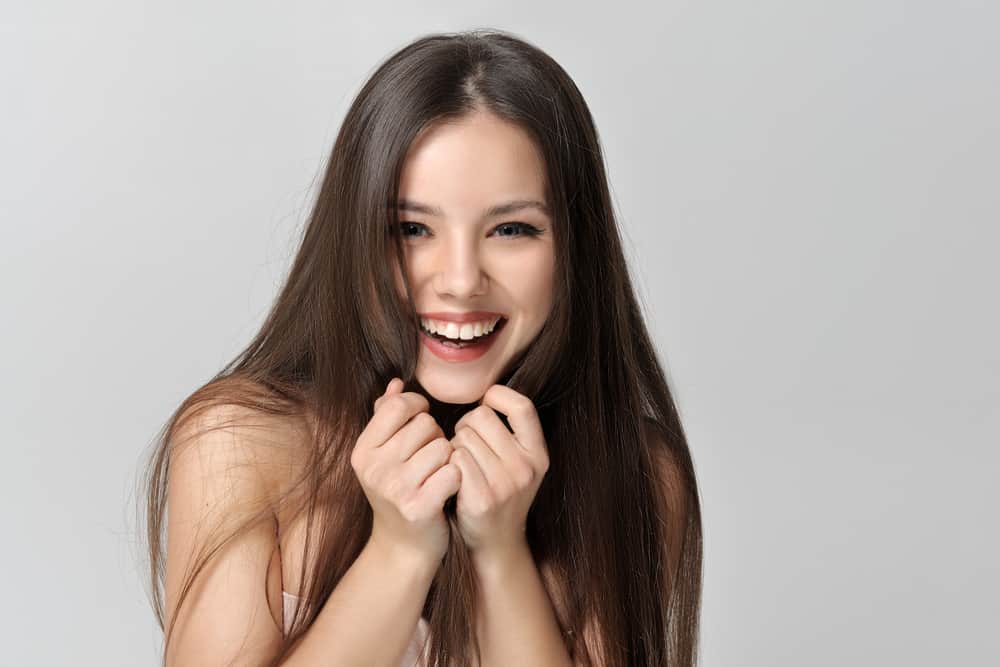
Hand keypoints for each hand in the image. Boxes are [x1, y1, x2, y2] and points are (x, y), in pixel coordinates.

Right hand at [352, 378, 459, 567]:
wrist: (403, 549)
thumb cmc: (399, 494)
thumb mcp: (384, 457)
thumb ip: (386, 418)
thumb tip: (395, 383)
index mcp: (363, 451)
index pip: (398, 405)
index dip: (418, 408)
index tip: (422, 422)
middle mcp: (374, 469)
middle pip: (424, 424)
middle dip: (435, 436)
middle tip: (431, 458)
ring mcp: (395, 489)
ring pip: (442, 446)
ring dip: (448, 458)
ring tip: (438, 474)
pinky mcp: (419, 507)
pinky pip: (453, 471)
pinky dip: (456, 478)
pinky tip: (448, 489)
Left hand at [447, 384, 549, 558]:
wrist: (497, 542)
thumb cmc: (501, 491)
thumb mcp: (521, 462)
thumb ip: (510, 430)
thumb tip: (487, 389)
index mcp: (538, 453)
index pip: (522, 406)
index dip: (498, 397)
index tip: (486, 404)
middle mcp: (526, 467)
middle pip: (482, 416)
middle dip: (467, 424)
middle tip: (466, 443)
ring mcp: (506, 484)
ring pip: (463, 437)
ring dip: (454, 445)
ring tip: (460, 462)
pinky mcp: (482, 499)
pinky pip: (454, 458)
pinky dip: (448, 461)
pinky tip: (452, 474)